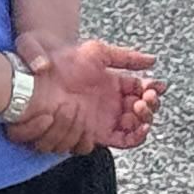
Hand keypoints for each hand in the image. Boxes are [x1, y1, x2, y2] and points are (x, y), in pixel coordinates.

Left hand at [10, 37, 157, 152]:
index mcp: (114, 84)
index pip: (143, 90)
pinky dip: (135, 137)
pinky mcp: (97, 133)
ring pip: (136, 126)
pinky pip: (122, 141)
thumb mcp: (97, 52)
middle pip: (143, 110)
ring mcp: (105, 119)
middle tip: (145, 99)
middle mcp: (112, 103)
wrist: (39, 74)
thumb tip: (153, 60)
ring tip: (137, 107)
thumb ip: (125, 57)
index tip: (155, 87)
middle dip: (150, 105)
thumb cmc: (64, 58)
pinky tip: (138, 127)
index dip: (153, 89)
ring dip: (143, 119)